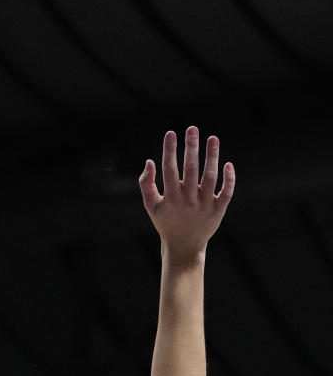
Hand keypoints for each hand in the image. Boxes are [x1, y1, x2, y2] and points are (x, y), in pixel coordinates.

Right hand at [139, 128, 234, 260]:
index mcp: (170, 199)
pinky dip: (229, 179)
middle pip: (191, 170)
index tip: (170, 133)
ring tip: (212, 138)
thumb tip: (149, 161)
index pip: (169, 170)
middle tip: (192, 128)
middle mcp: (188, 201)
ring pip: (210, 177)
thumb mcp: (152, 206)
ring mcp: (204, 206)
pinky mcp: (218, 210)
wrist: (184, 247)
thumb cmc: (166, 223)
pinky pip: (226, 192)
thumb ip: (146, 185)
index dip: (169, 151)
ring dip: (212, 156)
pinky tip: (227, 163)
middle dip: (191, 148)